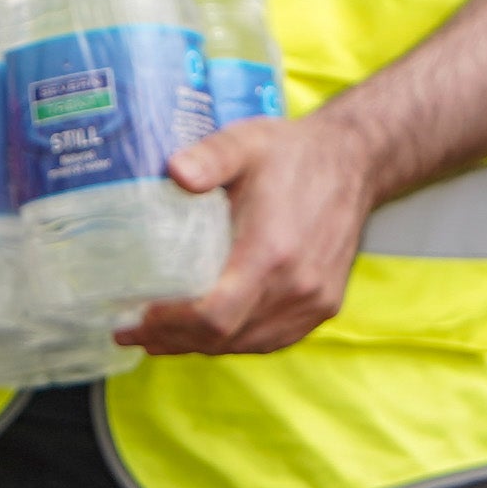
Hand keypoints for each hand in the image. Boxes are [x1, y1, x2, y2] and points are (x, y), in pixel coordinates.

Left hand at [117, 110, 377, 359]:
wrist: (353, 163)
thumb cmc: (293, 154)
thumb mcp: (245, 142)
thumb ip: (209, 157)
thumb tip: (174, 172)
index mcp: (272, 250)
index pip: (215, 313)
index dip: (171, 324)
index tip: (137, 317)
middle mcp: (297, 284)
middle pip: (225, 336)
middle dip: (173, 339)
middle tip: (132, 330)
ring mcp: (314, 300)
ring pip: (247, 343)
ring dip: (200, 345)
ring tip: (159, 336)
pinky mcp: (323, 305)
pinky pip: (271, 338)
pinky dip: (235, 341)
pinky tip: (206, 334)